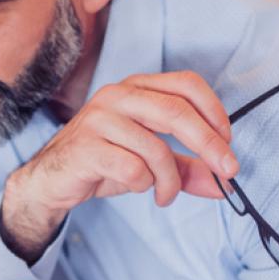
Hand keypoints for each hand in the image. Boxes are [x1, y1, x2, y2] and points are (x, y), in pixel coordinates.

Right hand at [1, 71, 235, 259]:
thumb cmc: (103, 162)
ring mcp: (99, 119)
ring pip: (156, 149)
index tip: (227, 143)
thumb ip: (186, 168)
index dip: (214, 112)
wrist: (51, 179)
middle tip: (227, 171)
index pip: (186, 84)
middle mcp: (117, 95)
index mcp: (136, 88)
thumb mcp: (150, 161)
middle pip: (177, 112)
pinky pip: (133, 169)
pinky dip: (143, 184)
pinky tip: (137, 187)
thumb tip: (224, 183)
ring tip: (164, 195)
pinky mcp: (86, 147)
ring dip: (170, 180)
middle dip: (209, 145)